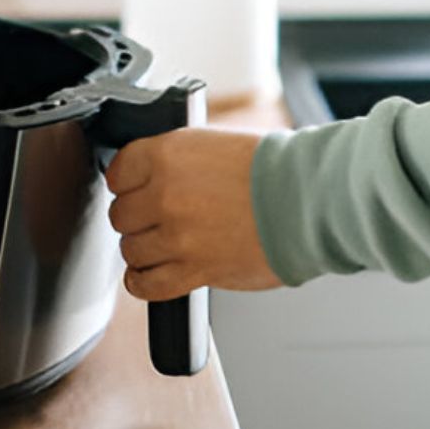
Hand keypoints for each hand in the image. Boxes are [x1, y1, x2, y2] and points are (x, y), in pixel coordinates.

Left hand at [106, 128, 282, 299]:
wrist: (311, 200)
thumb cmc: (274, 170)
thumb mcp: (212, 143)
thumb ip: (173, 160)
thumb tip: (147, 176)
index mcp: (167, 154)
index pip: (118, 172)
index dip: (127, 183)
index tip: (135, 189)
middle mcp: (165, 194)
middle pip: (121, 214)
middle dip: (137, 217)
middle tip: (158, 217)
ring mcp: (177, 235)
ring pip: (131, 250)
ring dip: (144, 250)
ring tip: (165, 244)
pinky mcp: (194, 270)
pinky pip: (146, 284)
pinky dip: (144, 281)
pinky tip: (151, 273)